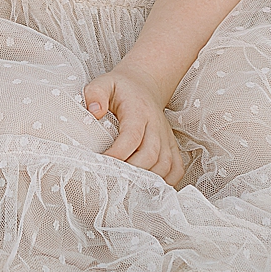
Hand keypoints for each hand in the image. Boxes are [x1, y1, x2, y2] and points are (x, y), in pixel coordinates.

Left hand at [84, 66, 187, 186]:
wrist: (144, 84)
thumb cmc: (121, 88)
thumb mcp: (104, 83)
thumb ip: (95, 93)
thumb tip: (94, 112)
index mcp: (138, 111)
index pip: (132, 136)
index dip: (118, 154)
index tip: (101, 165)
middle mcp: (156, 125)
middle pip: (150, 155)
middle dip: (131, 172)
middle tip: (112, 181)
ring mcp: (166, 137)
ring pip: (165, 165)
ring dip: (148, 180)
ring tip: (127, 188)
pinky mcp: (171, 145)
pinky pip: (176, 168)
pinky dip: (167, 182)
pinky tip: (150, 187)